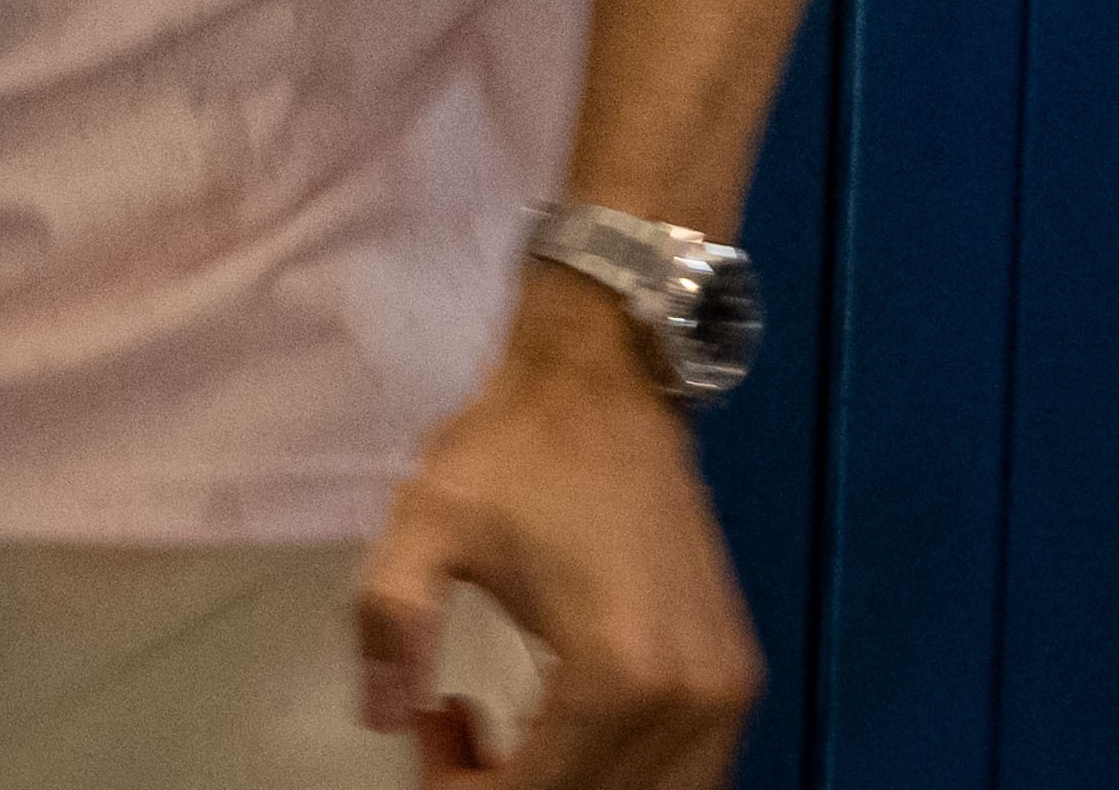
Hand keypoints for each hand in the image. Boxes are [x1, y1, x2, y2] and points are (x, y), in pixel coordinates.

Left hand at [356, 267, 760, 783]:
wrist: (606, 371)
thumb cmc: (518, 443)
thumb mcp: (427, 517)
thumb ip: (391, 619)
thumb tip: (384, 716)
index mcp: (618, 674)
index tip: (428, 730)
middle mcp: (691, 702)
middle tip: (454, 736)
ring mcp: (725, 694)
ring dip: (568, 789)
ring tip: (502, 734)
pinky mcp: (734, 677)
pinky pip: (680, 775)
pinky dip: (613, 775)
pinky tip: (553, 724)